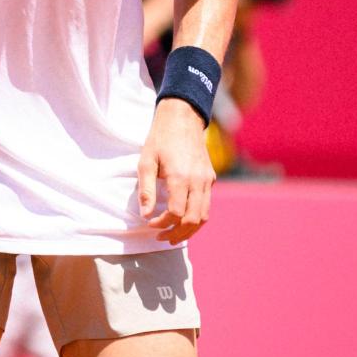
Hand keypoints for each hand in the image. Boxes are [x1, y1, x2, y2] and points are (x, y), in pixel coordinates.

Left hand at [138, 98, 215, 244]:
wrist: (182, 118)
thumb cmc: (160, 138)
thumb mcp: (146, 161)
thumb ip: (146, 189)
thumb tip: (145, 215)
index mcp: (180, 177)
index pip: (175, 213)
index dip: (162, 224)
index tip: (150, 225)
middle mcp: (198, 181)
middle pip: (193, 220)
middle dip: (177, 233)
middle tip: (161, 238)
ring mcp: (207, 180)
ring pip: (204, 215)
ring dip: (189, 229)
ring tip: (173, 235)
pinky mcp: (211, 177)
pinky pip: (207, 204)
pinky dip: (197, 217)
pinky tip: (183, 219)